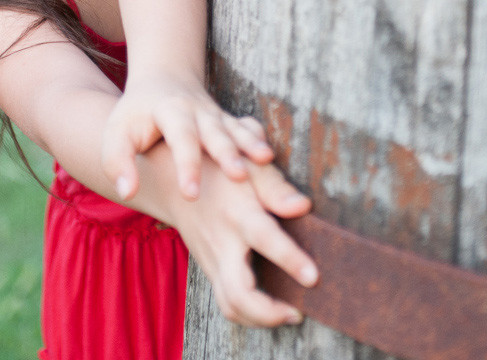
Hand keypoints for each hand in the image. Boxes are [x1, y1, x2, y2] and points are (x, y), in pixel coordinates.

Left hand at [101, 71, 274, 200]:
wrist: (164, 79)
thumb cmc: (136, 114)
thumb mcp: (116, 132)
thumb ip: (117, 161)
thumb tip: (127, 191)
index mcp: (169, 112)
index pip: (180, 138)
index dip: (186, 165)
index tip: (191, 194)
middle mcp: (198, 111)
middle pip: (215, 132)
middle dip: (228, 153)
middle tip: (239, 176)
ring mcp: (217, 116)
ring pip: (237, 130)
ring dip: (251, 144)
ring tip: (266, 161)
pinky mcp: (229, 123)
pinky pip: (248, 130)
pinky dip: (259, 140)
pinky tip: (270, 158)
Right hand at [168, 155, 318, 326]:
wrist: (173, 183)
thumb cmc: (220, 171)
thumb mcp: (248, 167)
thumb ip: (276, 187)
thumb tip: (304, 206)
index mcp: (238, 213)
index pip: (264, 238)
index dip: (289, 259)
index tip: (313, 277)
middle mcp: (223, 243)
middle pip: (239, 293)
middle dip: (270, 312)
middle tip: (298, 311)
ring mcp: (213, 262)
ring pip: (231, 306)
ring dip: (260, 319)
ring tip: (290, 313)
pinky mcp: (210, 271)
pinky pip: (227, 303)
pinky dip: (248, 314)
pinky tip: (270, 309)